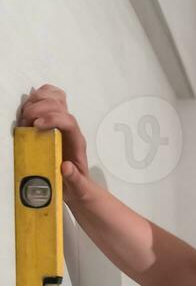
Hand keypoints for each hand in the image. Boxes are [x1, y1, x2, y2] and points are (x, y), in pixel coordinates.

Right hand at [18, 84, 95, 205]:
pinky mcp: (53, 120)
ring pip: (54, 97)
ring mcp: (62, 122)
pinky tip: (28, 107)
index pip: (69, 121)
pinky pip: (49, 99)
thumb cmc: (77, 186)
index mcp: (77, 142)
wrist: (77, 184)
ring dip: (36, 101)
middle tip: (26, 122)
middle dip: (39, 108)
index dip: (53, 118)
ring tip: (25, 116)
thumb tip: (66, 167)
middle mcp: (70, 128)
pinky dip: (37, 97)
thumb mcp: (78, 188)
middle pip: (59, 105)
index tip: (36, 125)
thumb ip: (75, 180)